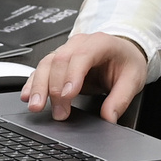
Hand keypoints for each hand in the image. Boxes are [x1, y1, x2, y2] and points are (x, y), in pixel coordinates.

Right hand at [21, 31, 149, 124]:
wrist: (123, 52)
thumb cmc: (126, 61)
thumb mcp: (133, 79)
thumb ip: (121, 99)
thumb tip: (108, 117)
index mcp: (100, 43)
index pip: (82, 56)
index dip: (72, 75)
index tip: (68, 95)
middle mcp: (79, 44)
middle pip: (59, 61)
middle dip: (54, 88)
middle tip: (59, 113)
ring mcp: (65, 51)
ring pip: (46, 65)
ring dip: (38, 87)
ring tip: (36, 106)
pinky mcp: (57, 62)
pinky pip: (40, 70)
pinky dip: (32, 83)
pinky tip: (27, 96)